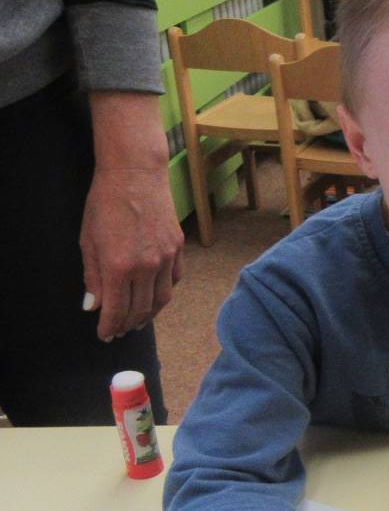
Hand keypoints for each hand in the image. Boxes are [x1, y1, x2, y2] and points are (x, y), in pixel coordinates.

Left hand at [82, 92, 183, 340]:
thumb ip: (92, 276)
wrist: (135, 175)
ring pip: (161, 299)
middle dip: (127, 324)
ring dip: (148, 314)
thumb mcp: (88, 240)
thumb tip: (94, 305)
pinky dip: (163, 293)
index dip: (109, 327)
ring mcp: (166, 258)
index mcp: (118, 266)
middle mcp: (146, 267)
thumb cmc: (105, 203)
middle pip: (140, 309)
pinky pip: (174, 281)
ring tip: (138, 320)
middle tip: (119, 331)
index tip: (104, 335)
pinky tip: (154, 296)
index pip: (116, 310)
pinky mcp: (178, 249)